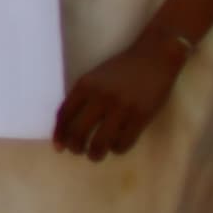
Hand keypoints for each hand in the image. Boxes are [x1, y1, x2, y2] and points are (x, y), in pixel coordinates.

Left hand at [53, 32, 191, 159]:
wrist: (154, 57)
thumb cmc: (122, 68)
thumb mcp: (95, 77)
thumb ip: (82, 97)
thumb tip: (69, 125)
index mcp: (85, 86)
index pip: (64, 116)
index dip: (59, 134)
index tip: (59, 147)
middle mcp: (100, 97)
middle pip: (78, 133)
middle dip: (75, 148)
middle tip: (78, 152)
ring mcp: (122, 108)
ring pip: (99, 143)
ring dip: (95, 154)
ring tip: (95, 154)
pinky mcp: (141, 116)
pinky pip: (123, 143)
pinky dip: (116, 149)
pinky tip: (116, 146)